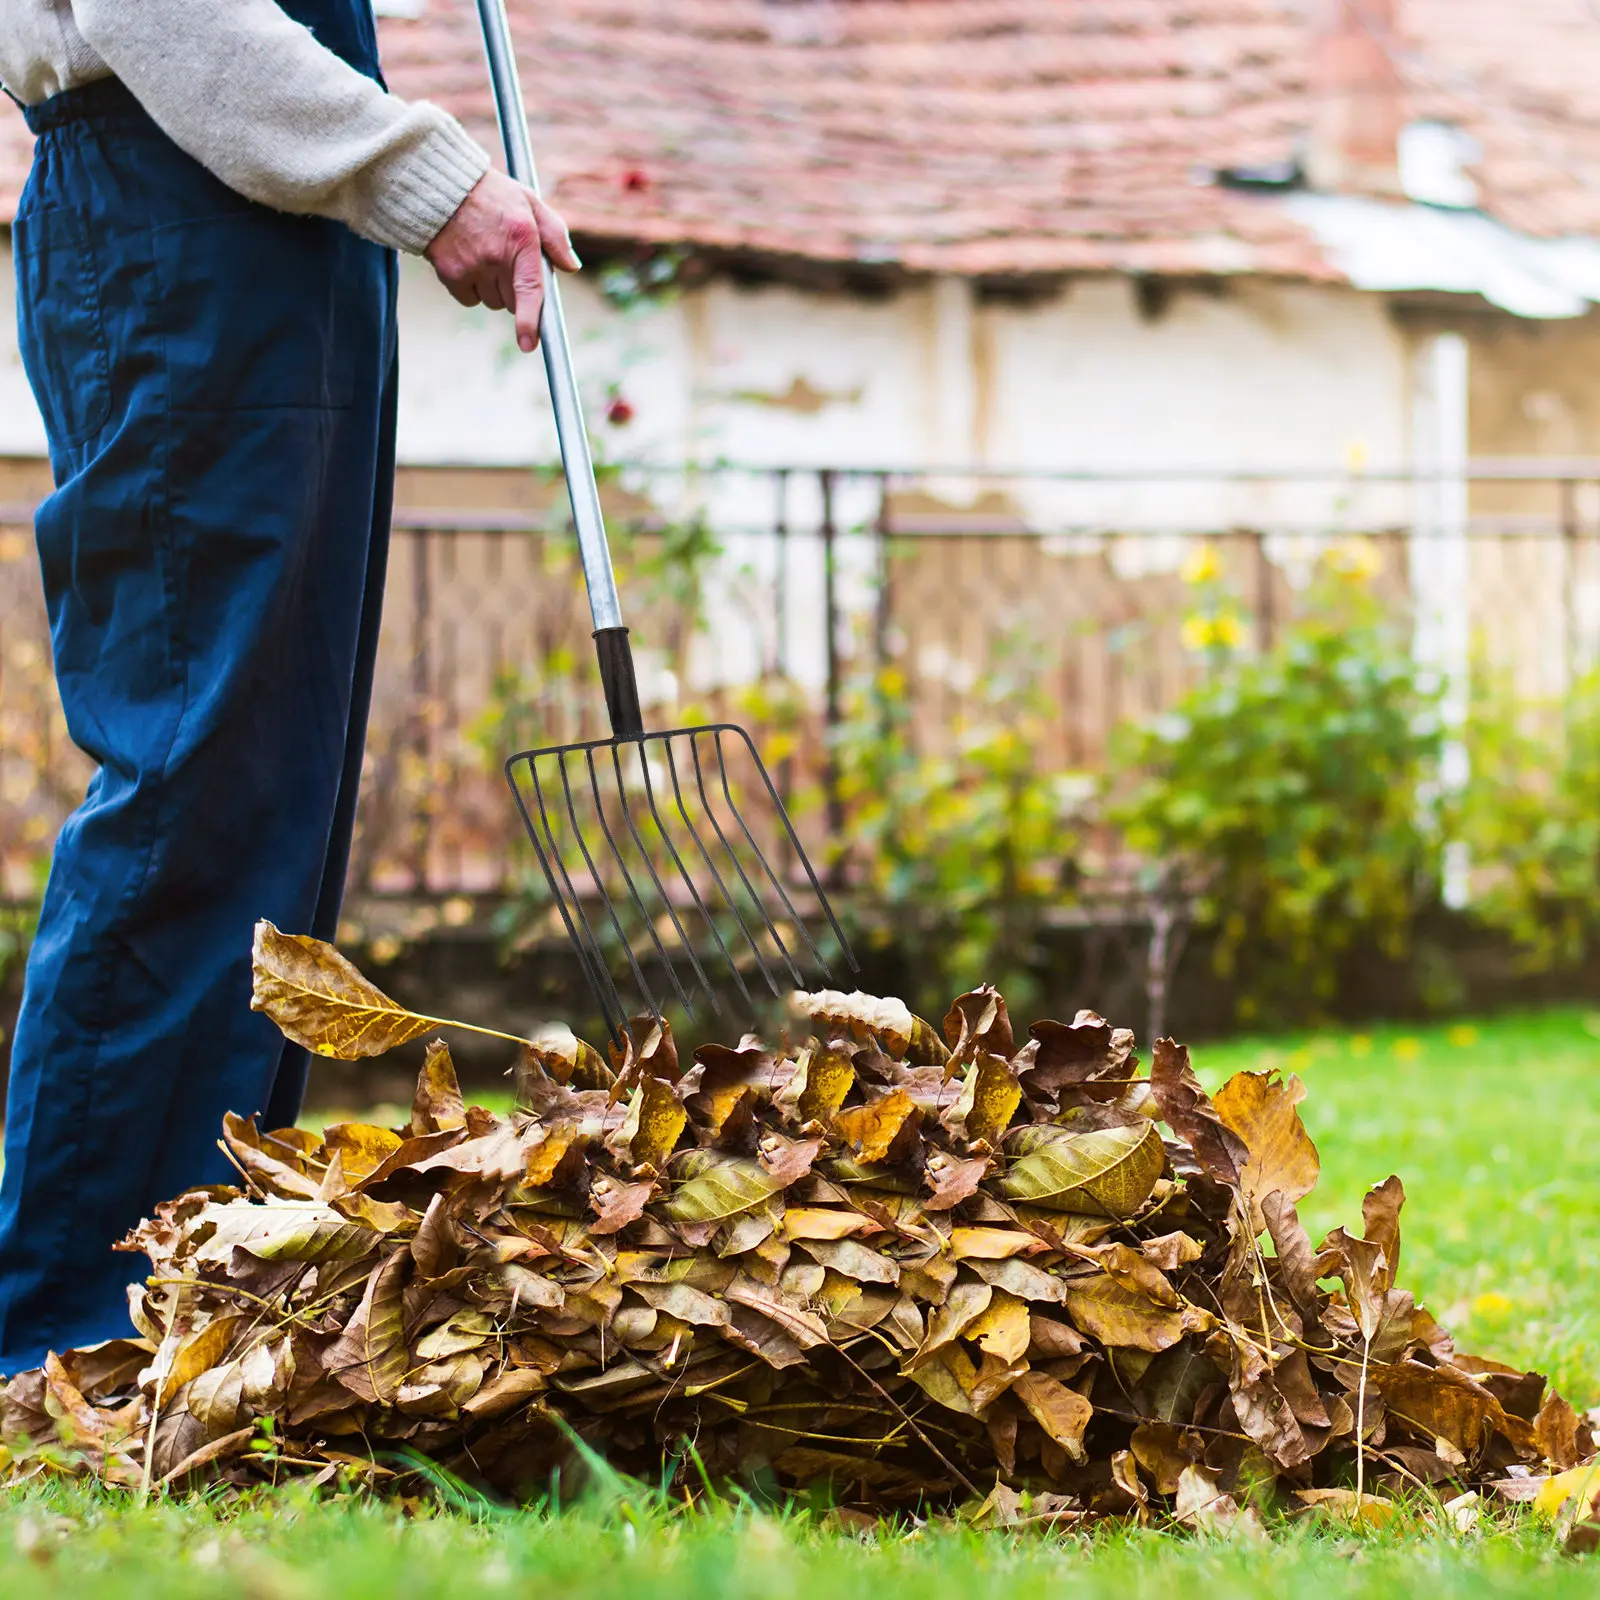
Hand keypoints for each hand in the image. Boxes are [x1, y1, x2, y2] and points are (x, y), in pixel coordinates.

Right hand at [425, 169, 580, 351]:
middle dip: (515, 290)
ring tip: (484, 256)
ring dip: (493, 290)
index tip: (528, 344)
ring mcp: (471, 266)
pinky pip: (469, 300)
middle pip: (513, 301)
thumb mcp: (528, 201)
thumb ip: (555, 234)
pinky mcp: (450, 273)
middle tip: (506, 262)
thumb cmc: (491, 195)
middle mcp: (496, 256)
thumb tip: (571, 266)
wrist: (440, 185)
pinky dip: (471, 290)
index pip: (530, 289)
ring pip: (491, 302)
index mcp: (521, 238)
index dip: (530, 321)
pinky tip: (468, 262)